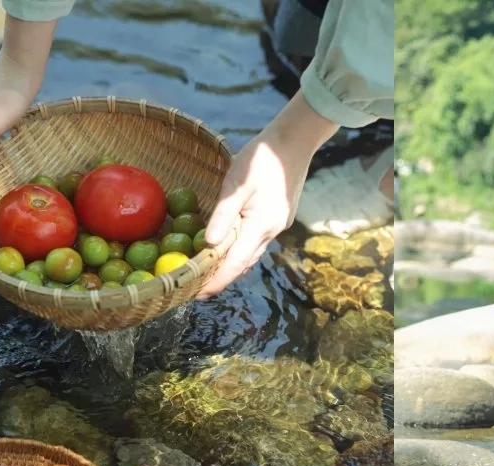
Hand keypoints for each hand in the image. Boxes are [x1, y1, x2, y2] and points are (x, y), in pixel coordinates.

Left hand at [197, 91, 337, 297]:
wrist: (294, 142)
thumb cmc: (262, 157)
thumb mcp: (237, 182)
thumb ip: (223, 214)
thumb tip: (209, 244)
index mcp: (260, 225)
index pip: (235, 262)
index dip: (216, 281)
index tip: (198, 295)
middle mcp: (271, 232)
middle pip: (243, 264)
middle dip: (222, 278)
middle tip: (199, 290)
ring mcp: (277, 227)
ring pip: (251, 254)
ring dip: (232, 267)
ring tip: (210, 274)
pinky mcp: (279, 219)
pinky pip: (255, 242)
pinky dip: (240, 251)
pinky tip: (229, 249)